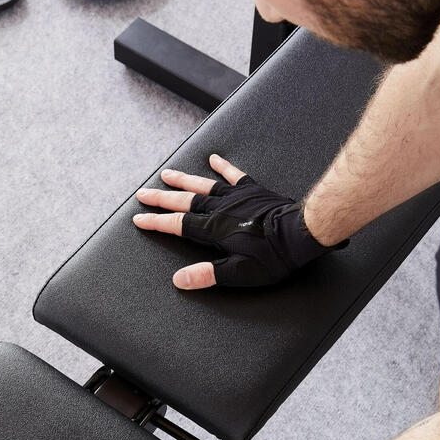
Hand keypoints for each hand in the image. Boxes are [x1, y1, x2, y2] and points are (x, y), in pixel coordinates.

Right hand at [132, 154, 348, 289]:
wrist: (301, 233)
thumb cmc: (273, 257)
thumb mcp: (239, 274)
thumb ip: (207, 275)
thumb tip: (179, 280)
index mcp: (214, 229)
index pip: (178, 225)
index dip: (156, 223)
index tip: (139, 219)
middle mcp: (221, 209)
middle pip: (184, 201)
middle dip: (161, 198)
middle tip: (143, 194)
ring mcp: (237, 196)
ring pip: (203, 185)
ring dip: (183, 180)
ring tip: (167, 174)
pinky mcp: (253, 190)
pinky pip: (234, 175)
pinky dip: (223, 167)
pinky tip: (213, 159)